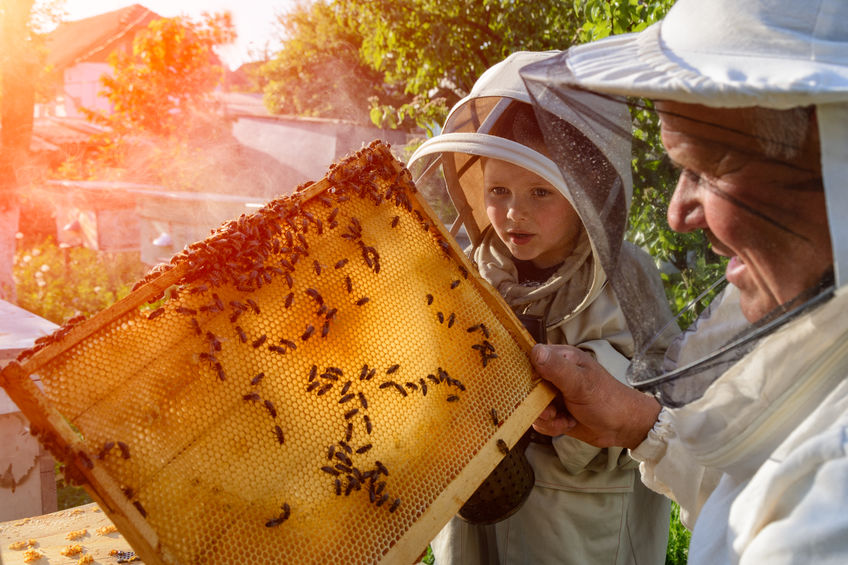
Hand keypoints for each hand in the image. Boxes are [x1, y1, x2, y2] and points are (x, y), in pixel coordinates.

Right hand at [531, 344, 660, 449]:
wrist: (623, 427)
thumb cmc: (607, 400)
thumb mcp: (581, 383)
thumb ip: (557, 368)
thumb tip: (535, 351)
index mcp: (560, 358)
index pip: (529, 356)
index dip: (521, 370)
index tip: (524, 386)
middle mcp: (553, 374)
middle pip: (525, 385)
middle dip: (535, 402)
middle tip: (550, 410)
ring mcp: (553, 394)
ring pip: (530, 405)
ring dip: (545, 417)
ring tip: (562, 418)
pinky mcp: (554, 412)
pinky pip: (539, 420)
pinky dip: (551, 426)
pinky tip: (566, 423)